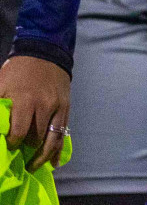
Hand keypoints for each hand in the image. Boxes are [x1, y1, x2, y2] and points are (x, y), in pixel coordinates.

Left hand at [0, 55, 70, 170]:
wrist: (45, 53)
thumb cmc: (18, 71)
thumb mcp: (0, 85)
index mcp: (26, 100)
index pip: (19, 132)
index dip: (12, 144)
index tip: (6, 148)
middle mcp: (45, 106)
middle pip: (37, 138)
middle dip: (27, 152)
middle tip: (19, 161)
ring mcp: (58, 107)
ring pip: (53, 139)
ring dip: (43, 156)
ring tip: (34, 167)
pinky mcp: (66, 108)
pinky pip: (64, 132)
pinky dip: (58, 149)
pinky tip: (54, 162)